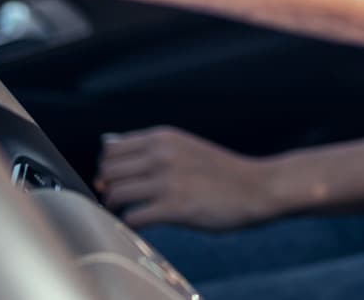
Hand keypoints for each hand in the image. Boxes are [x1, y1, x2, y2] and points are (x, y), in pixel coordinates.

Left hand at [96, 126, 278, 229]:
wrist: (256, 187)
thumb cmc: (220, 171)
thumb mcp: (187, 148)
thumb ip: (153, 149)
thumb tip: (109, 149)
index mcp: (165, 137)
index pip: (112, 149)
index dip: (107, 167)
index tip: (114, 180)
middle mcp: (163, 154)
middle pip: (108, 171)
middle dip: (107, 187)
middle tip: (117, 199)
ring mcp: (168, 181)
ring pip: (116, 193)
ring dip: (115, 207)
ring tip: (125, 213)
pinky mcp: (175, 207)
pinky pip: (134, 217)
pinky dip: (130, 224)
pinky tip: (141, 225)